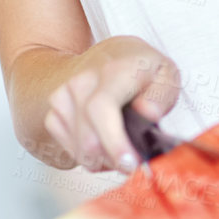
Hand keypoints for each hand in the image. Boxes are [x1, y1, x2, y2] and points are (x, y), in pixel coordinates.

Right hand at [43, 36, 181, 173]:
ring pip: (78, 148)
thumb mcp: (166, 73)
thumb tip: (149, 113)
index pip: (102, 107)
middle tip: (132, 164)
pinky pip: (68, 147)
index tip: (130, 163)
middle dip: (113, 160)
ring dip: (102, 160)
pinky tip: (103, 143)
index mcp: (114, 70)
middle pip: (88, 138)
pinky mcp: (53, 110)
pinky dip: (87, 155)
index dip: (114, 142)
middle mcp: (82, 81)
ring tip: (120, 148)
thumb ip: (161, 94)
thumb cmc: (140, 68)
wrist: (109, 55)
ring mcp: (63, 95)